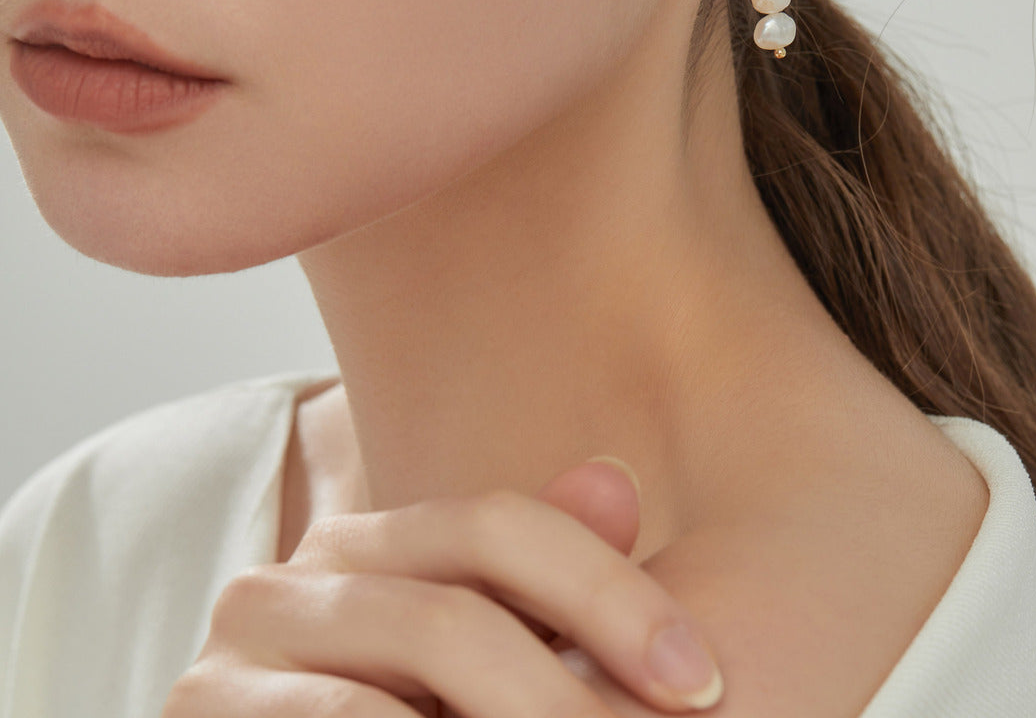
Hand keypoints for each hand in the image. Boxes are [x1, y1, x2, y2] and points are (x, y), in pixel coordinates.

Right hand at [161, 458, 724, 716]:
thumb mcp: (489, 662)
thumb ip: (547, 581)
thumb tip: (616, 479)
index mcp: (365, 543)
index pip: (500, 525)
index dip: (612, 596)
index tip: (699, 680)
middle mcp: (292, 575)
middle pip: (454, 613)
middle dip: (565, 697)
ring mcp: (233, 649)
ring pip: (400, 678)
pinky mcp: (196, 711)